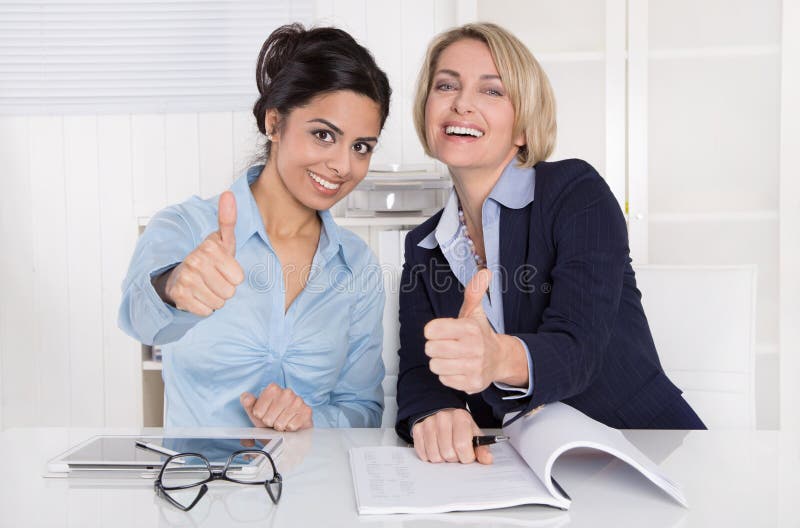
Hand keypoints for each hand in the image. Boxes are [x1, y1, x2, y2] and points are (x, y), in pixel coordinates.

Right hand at [163, 191, 244, 315]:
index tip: (222, 268)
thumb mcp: (221, 240)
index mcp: (209, 248)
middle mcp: (195, 261)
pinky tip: (197, 295)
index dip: (233, 276)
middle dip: (225, 288)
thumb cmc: (208, 258)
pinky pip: (206, 311)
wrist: (179, 273)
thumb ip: (228, 219)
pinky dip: (204, 307)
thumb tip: (229, 194)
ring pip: (218, 303)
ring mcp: (186, 279)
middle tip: (213, 279)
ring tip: (205, 286)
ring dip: (215, 298)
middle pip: (229, 292)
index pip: (239, 278)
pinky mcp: (179, 296)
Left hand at [240, 383, 313, 431]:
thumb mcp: (257, 413)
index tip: (265, 416)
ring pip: (280, 423)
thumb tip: (245, 397)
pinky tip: (292, 425)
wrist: (290, 431)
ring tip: (284, 423)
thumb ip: (249, 404)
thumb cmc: (273, 420)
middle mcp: (286, 391)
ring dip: (280, 428)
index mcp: (273, 388)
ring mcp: (298, 400)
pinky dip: (290, 430)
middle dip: (270, 424)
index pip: (257, 411)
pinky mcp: (307, 411)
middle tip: (275, 421)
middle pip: (268, 418)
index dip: (260, 418)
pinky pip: (291, 426)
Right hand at [411, 408, 492, 463]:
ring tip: (446, 450)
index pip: (462, 445)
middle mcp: (443, 417)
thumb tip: (487, 459)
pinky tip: (436, 448)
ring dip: (442, 459)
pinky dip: (430, 456)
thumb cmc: (460, 427)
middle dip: (454, 458)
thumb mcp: (474, 435)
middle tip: (456, 452)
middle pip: (448, 453)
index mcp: (460, 417)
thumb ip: (482, 448)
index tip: (467, 456)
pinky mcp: (417, 430)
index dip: (466, 457)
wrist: (444, 414)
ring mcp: (428, 423)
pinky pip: (423, 454)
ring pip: (434, 456)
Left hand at [425, 269, 525, 393]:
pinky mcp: (472, 383)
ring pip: (436, 366)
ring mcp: (474, 367)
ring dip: (440, 362)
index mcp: (470, 328)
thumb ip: (474, 292)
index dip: (432, 331)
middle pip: (431, 349)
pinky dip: (448, 375)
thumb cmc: (480, 334)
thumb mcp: (474, 312)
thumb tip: (484, 272)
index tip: (439, 331)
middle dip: (434, 347)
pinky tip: (457, 368)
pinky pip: (444, 380)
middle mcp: (474, 348)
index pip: (432, 330)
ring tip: (451, 357)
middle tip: (445, 345)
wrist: (500, 358)